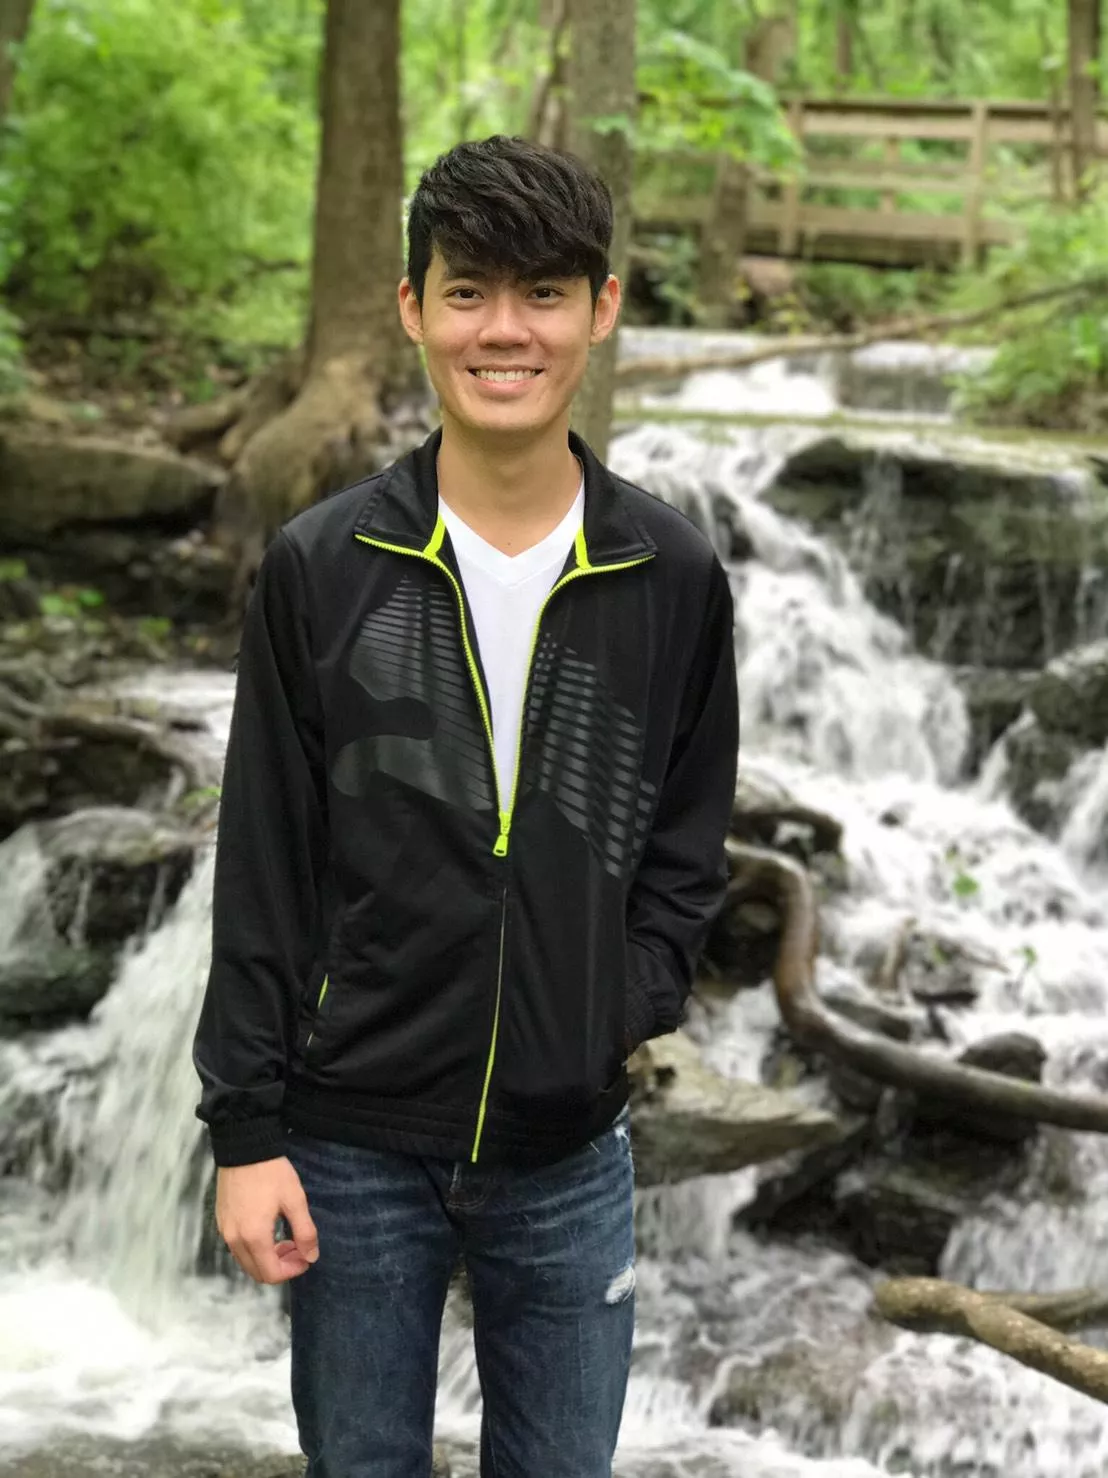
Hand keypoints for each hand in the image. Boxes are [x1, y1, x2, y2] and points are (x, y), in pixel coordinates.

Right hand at [216, 1156, 318, 1284]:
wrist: (244, 1147)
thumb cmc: (272, 1173)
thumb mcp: (295, 1200)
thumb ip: (305, 1232)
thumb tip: (311, 1257)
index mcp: (254, 1237)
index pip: (271, 1274)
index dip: (292, 1271)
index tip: (306, 1256)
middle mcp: (234, 1240)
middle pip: (257, 1272)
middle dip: (280, 1267)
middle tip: (297, 1248)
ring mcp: (225, 1231)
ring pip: (246, 1261)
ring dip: (267, 1258)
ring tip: (285, 1239)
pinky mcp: (221, 1221)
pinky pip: (237, 1248)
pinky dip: (254, 1249)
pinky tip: (268, 1230)